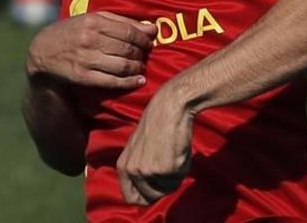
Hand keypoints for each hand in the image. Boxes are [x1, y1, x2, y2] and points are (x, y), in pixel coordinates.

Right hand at [27, 12, 156, 88]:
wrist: (42, 51)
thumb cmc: (72, 31)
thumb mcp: (92, 19)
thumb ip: (121, 21)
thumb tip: (151, 27)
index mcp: (93, 22)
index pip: (128, 31)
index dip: (144, 38)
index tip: (150, 41)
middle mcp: (89, 40)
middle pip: (127, 49)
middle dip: (141, 53)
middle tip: (146, 54)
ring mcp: (86, 59)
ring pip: (122, 65)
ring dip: (137, 67)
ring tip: (141, 66)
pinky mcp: (83, 77)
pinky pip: (112, 81)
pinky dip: (129, 82)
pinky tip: (139, 80)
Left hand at [117, 84, 193, 204]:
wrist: (169, 108)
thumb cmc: (157, 125)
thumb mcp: (138, 150)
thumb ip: (139, 171)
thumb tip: (148, 193)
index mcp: (124, 166)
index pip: (131, 198)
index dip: (145, 197)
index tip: (155, 190)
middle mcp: (133, 171)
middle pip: (151, 197)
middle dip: (163, 187)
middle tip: (169, 169)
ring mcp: (148, 171)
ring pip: (167, 189)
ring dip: (174, 177)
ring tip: (173, 155)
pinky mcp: (165, 169)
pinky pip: (178, 180)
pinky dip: (182, 169)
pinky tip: (178, 151)